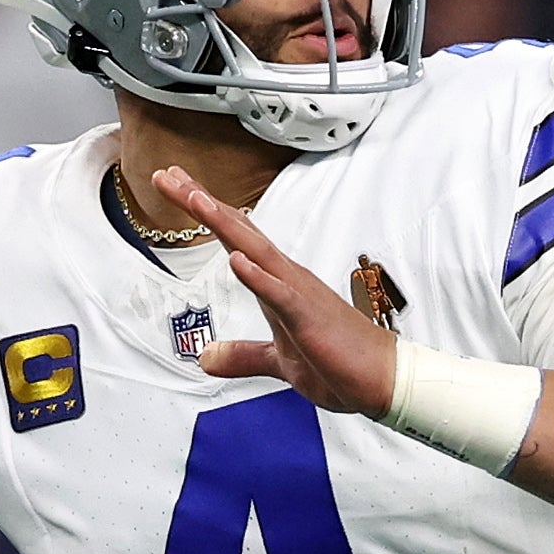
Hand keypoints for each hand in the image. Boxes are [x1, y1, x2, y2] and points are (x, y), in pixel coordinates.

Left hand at [154, 168, 396, 415]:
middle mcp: (288, 278)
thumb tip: (207, 357)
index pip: (237, 239)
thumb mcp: (278, 362)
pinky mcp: (309, 318)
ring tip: (195, 200)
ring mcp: (299, 295)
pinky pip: (280, 295)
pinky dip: (258, 278)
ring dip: (225, 225)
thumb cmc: (340, 362)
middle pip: (239, 232)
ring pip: (256, 252)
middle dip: (203, 203)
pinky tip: (237, 262)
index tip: (177, 186)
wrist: (384, 379)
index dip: (206, 212)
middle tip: (169, 175)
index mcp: (279, 283)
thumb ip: (242, 355)